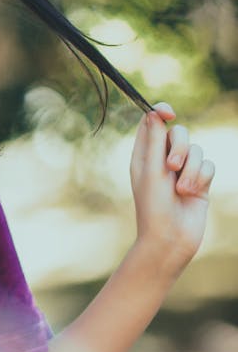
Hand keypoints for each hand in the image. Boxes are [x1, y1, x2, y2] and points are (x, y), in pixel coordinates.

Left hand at [129, 102, 214, 276]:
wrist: (170, 239)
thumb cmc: (154, 207)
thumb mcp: (151, 171)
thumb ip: (154, 141)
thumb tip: (153, 112)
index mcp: (143, 155)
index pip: (151, 122)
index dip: (160, 112)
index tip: (169, 113)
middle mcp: (162, 160)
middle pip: (178, 132)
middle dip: (180, 146)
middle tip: (172, 166)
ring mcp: (182, 171)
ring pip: (196, 149)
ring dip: (191, 169)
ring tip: (181, 189)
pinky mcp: (199, 181)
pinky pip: (208, 164)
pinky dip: (201, 178)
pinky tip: (191, 194)